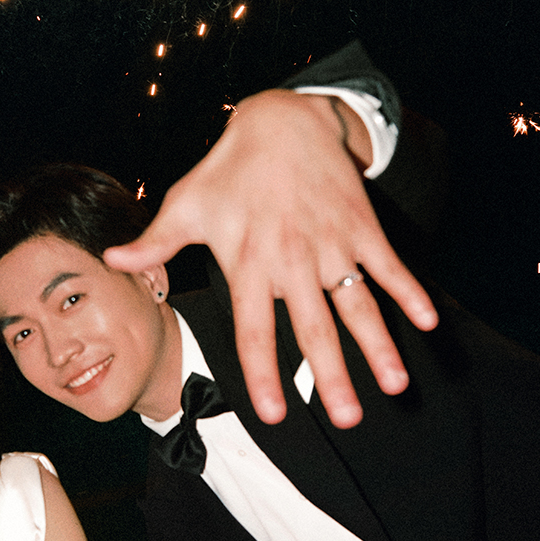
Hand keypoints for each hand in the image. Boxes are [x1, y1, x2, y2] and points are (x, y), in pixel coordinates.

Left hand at [104, 88, 436, 427]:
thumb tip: (112, 261)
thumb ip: (154, 242)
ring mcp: (332, 245)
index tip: (275, 415)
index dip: (264, 374)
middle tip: (347, 421)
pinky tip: (427, 322)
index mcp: (249, 263)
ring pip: (358, 305)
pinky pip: (389, 266)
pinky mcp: (360, 227)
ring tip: (395, 385)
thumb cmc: (228, 168)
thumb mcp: (186, 203)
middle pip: (314, 330)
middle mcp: (293, 260)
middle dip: (333, 377)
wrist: (283, 119)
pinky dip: (409, 292)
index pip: (256, 331)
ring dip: (378, 346)